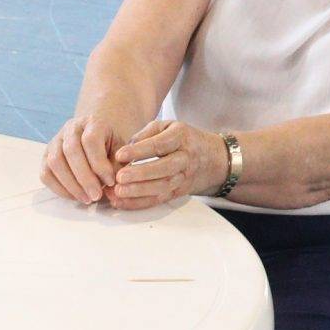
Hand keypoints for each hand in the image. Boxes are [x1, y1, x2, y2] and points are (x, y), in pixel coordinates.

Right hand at [41, 111, 137, 203]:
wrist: (96, 137)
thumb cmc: (110, 146)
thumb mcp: (120, 151)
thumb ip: (118, 168)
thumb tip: (113, 190)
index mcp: (92, 122)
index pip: (90, 141)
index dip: (99, 164)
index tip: (110, 182)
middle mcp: (70, 128)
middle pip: (71, 151)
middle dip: (84, 178)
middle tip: (96, 196)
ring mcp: (55, 141)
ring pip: (55, 162)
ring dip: (70, 185)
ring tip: (86, 199)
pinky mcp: (46, 156)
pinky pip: (45, 173)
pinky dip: (58, 188)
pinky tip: (74, 196)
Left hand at [106, 119, 228, 210]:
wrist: (211, 158)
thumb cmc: (182, 139)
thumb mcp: (167, 126)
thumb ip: (146, 134)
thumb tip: (127, 147)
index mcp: (181, 137)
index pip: (160, 144)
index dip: (139, 151)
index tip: (120, 155)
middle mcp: (185, 158)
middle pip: (164, 168)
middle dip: (141, 174)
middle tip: (120, 177)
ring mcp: (183, 177)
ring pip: (162, 187)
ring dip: (139, 191)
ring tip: (118, 191)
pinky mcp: (178, 192)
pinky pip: (159, 199)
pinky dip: (139, 203)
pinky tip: (122, 202)